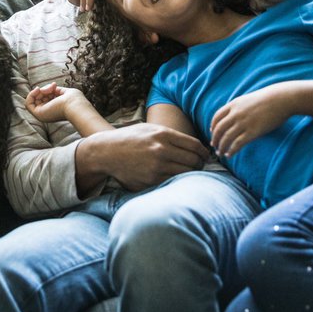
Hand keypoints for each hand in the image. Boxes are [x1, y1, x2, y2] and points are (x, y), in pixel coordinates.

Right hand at [25, 83, 87, 123]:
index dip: (47, 89)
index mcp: (54, 110)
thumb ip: (54, 90)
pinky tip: (38, 90)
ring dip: (40, 91)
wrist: (75, 107)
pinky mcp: (38, 114)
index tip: (54, 85)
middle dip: (44, 89)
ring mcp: (43, 114)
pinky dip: (30, 95)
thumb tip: (47, 87)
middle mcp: (48, 113)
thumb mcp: (63, 92)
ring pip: (34, 99)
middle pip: (39, 98)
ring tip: (50, 89)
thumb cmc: (74, 100)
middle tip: (53, 86)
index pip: (45, 98)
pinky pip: (28, 103)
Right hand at [88, 123, 209, 190]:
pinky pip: (172, 182)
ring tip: (189, 173)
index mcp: (163, 134)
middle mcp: (161, 150)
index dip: (204, 152)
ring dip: (191, 174)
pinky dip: (178, 181)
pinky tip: (176, 179)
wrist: (107, 152)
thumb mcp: (150, 128)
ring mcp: (156, 167)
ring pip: (186, 174)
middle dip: (200, 165)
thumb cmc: (131, 138)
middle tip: (200, 166)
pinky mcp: (151, 180)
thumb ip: (171, 135)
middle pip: (194, 161)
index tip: (205, 156)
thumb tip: (196, 146)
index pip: (195, 146)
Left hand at [209, 85, 290, 157]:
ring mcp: (244, 123)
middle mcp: (236, 114)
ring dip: (221, 147)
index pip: (217, 117)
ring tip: (220, 153)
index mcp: (234, 104)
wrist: (281, 99)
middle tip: (214, 146)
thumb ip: (240, 107)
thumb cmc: (268, 99)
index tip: (212, 132)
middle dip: (215, 139)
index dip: (213, 126)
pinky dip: (231, 150)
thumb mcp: (249, 99)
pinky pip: (237, 144)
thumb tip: (236, 116)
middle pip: (219, 129)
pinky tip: (230, 154)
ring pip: (226, 138)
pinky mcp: (253, 132)